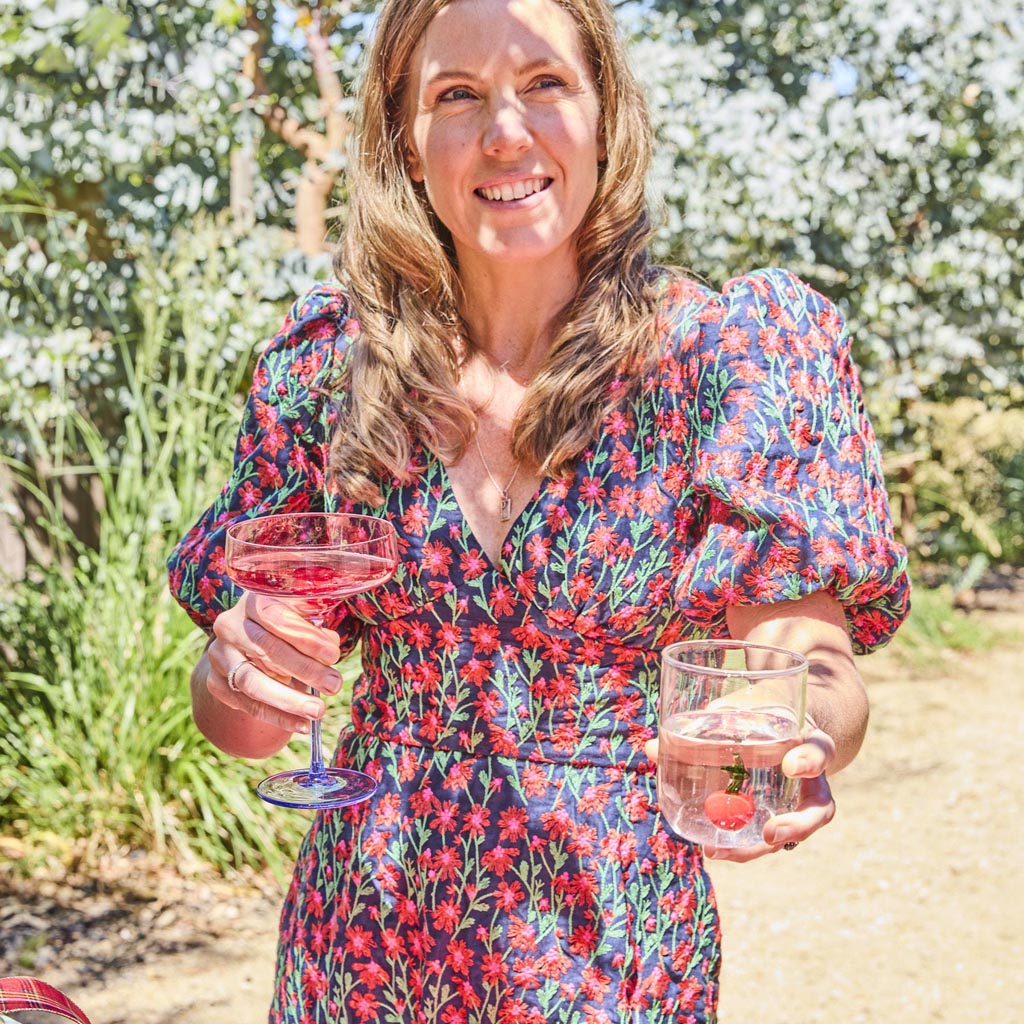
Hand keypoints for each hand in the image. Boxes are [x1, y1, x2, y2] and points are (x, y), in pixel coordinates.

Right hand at [207, 591, 343, 734]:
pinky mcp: (216, 683)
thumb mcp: (301, 614)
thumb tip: (331, 646)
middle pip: (267, 650)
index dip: (306, 637)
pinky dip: (278, 717)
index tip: (333, 654)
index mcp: (253, 601)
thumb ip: (316, 624)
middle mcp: (230, 626)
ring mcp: (219, 655)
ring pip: (253, 682)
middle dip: (305, 670)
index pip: (277, 618)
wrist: (246, 641)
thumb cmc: (286, 625)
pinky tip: (303, 724)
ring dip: (289, 700)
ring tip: (318, 711)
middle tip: (334, 685)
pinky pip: (248, 705)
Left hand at [643, 727, 837, 861]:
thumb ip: (704, 722)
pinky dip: (741, 845)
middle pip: (817, 810)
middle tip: (769, 833)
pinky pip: (767, 837)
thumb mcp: (741, 706)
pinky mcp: (780, 816)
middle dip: (795, 826)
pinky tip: (712, 848)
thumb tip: (652, 747)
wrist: (785, 724)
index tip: (790, 766)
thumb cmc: (761, 712)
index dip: (810, 760)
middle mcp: (812, 779)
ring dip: (758, 848)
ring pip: (792, 833)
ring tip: (720, 852)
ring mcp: (798, 803)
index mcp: (810, 743)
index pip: (820, 751)